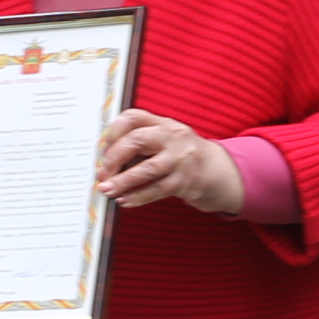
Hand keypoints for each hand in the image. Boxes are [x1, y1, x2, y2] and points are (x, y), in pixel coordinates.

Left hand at [95, 109, 243, 213]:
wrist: (217, 171)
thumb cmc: (182, 155)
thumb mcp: (164, 141)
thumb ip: (139, 145)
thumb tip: (106, 162)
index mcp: (163, 123)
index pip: (133, 117)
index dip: (113, 131)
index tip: (102, 147)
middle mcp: (173, 136)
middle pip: (137, 140)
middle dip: (114, 158)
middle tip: (102, 173)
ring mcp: (181, 159)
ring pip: (146, 169)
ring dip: (122, 181)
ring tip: (106, 189)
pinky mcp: (185, 181)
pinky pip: (157, 190)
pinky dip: (138, 196)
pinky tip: (124, 200)